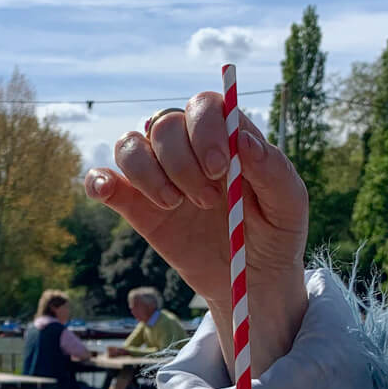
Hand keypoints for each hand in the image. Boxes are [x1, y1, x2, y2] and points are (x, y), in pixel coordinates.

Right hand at [85, 93, 309, 377]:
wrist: (251, 281)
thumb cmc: (275, 237)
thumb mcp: (289, 204)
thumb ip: (272, 169)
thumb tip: (242, 138)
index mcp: (226, 139)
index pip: (204, 106)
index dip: (205, 129)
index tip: (220, 169)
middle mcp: (188, 150)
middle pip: (164, 125)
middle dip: (182, 162)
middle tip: (206, 201)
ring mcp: (159, 177)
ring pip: (130, 145)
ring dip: (147, 173)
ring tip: (174, 206)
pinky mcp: (136, 208)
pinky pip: (103, 181)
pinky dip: (98, 180)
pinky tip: (107, 191)